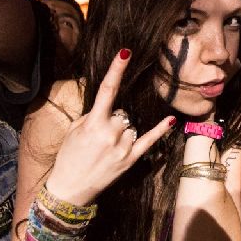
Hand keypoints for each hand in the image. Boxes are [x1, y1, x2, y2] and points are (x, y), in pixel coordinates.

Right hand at [44, 49, 174, 204]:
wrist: (71, 189)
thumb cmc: (69, 158)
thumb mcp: (74, 132)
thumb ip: (92, 116)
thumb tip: (107, 108)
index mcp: (93, 123)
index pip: (107, 90)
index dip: (117, 69)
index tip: (126, 51)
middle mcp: (111, 133)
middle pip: (122, 113)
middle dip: (112, 120)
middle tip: (98, 138)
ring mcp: (123, 146)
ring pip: (132, 126)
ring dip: (122, 132)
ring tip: (107, 149)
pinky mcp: (131, 159)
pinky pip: (149, 141)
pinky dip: (160, 130)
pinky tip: (170, 120)